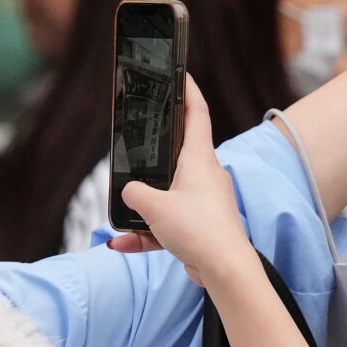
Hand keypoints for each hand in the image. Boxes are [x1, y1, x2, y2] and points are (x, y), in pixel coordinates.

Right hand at [108, 75, 256, 285]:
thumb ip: (134, 193)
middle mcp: (206, 177)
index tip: (181, 76)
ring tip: (121, 223)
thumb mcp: (154, 206)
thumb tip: (130, 193)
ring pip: (168, 196)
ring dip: (143, 209)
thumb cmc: (199, 230)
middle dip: (153, 157)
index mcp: (200, 160)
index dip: (188, 93)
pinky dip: (147, 233)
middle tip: (136, 148)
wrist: (226, 270)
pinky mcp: (201, 227)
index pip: (196, 115)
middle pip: (177, 156)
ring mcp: (204, 202)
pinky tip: (123, 244)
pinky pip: (168, 224)